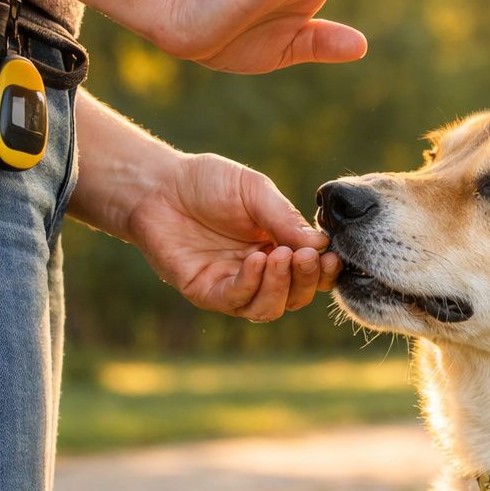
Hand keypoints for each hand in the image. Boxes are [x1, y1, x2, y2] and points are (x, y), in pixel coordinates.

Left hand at [125, 153, 341, 320]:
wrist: (157, 185)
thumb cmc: (207, 183)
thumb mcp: (255, 191)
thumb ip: (285, 218)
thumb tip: (321, 245)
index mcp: (279, 248)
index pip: (312, 273)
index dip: (324, 271)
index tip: (331, 255)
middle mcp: (260, 273)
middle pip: (296, 296)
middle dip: (306, 280)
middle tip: (305, 257)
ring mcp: (233, 285)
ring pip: (269, 307)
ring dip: (282, 287)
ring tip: (280, 257)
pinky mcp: (206, 292)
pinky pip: (237, 300)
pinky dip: (252, 284)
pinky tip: (256, 260)